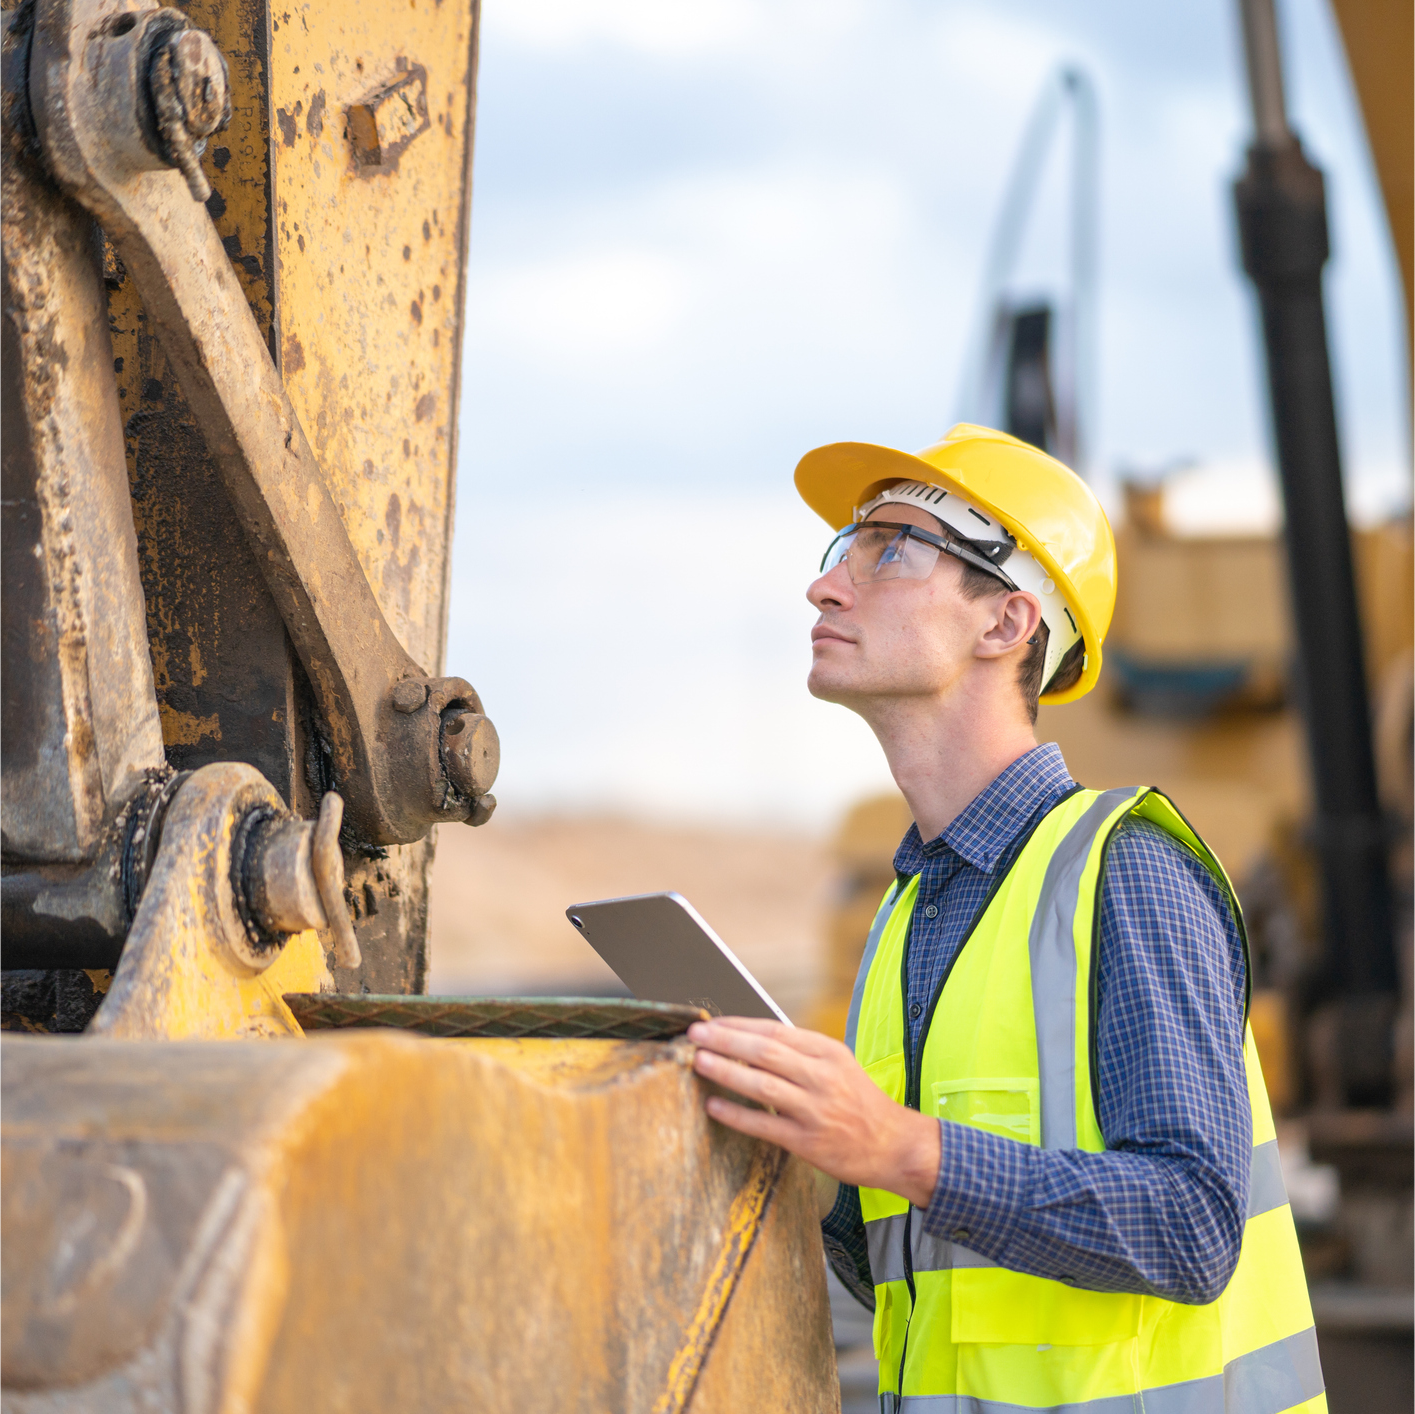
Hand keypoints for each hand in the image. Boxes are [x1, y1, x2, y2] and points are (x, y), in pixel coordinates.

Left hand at [687, 1016, 940, 1208]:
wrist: (894, 1146)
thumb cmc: (860, 1103)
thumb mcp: (837, 1065)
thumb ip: (800, 1052)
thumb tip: (750, 1039)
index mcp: (828, 1052)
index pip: (775, 1031)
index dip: (739, 1025)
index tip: (713, 1023)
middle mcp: (822, 1076)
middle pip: (765, 1052)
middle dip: (726, 1040)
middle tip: (696, 1035)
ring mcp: (814, 1110)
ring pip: (762, 1085)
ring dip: (726, 1071)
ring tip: (699, 1062)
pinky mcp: (808, 1142)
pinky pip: (764, 1125)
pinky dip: (736, 1115)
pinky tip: (714, 1106)